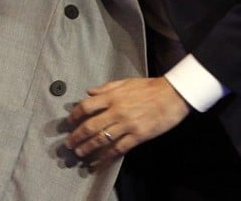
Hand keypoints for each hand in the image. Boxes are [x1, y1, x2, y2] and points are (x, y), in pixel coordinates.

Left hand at [64, 76, 189, 165]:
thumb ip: (106, 87)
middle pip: (90, 126)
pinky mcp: (138, 136)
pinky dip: (106, 155)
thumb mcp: (126, 82)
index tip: (69, 122)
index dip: (75, 116)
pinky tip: (99, 159)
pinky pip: (118, 148)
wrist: (172, 95)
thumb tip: (89, 92)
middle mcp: (116, 111)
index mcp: (112, 96)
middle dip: (76, 136)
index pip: (86, 106)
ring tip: (79, 152)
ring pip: (101, 139)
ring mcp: (127, 125)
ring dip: (88, 147)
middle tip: (68, 143)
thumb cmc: (150, 87)